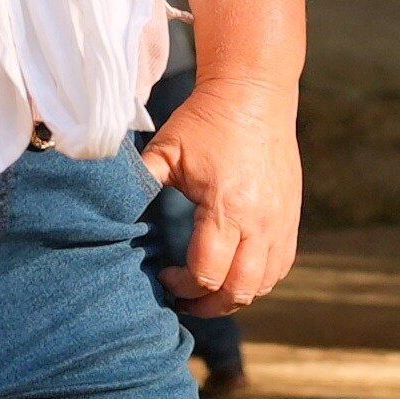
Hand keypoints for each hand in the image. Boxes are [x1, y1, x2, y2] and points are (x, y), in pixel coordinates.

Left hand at [139, 75, 299, 317]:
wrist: (255, 93)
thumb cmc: (206, 120)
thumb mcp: (166, 150)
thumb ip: (140, 183)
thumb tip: (107, 212)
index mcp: (227, 207)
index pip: (207, 273)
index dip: (181, 286)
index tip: (163, 274)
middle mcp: (261, 221)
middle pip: (239, 291)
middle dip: (207, 305)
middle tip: (183, 300)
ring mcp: (282, 221)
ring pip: (264, 284)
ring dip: (234, 295)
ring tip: (208, 290)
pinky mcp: (292, 216)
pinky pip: (281, 266)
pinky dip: (259, 280)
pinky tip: (235, 272)